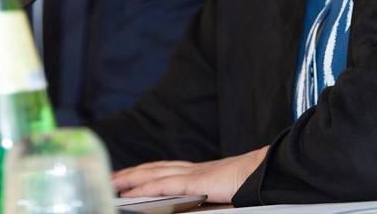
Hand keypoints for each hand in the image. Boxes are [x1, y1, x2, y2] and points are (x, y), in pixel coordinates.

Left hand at [112, 147, 266, 203]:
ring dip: (131, 178)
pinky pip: (167, 184)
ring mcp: (194, 174)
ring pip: (154, 173)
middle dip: (129, 173)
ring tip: (111, 183)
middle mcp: (192, 170)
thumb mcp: (223, 193)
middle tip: (108, 177)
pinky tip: (132, 191)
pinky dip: (147, 186)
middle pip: (153, 168)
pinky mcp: (198, 182)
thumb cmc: (251, 183)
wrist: (268, 172)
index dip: (143, 172)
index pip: (163, 170)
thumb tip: (190, 207)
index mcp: (198, 173)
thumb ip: (205, 198)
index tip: (125, 177)